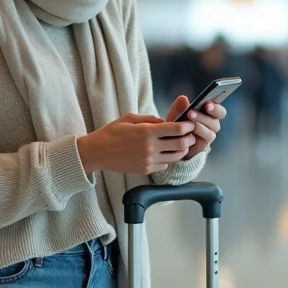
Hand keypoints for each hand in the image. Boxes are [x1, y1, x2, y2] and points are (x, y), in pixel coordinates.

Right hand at [76, 114, 195, 175]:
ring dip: (181, 150)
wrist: (97, 152)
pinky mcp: (145, 170)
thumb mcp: (130, 118)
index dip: (187, 126)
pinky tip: (164, 153)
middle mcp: (150, 147)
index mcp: (147, 131)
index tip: (190, 124)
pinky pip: (164, 165)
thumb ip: (150, 119)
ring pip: (175, 157)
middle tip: (190, 135)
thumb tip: (165, 122)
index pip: (177, 129)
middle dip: (189, 139)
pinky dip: (168, 159)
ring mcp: (148, 160)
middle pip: (181, 145)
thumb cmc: (112, 132)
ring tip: (179, 145)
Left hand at [166, 95, 225, 157]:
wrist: (172, 140)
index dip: (216, 108)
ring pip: (210, 134)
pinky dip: (195, 138)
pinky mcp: (202, 147)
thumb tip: (183, 98)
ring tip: (187, 123)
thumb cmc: (178, 123)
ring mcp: (208, 137)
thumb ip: (179, 106)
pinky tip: (187, 134)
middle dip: (204, 117)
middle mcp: (212, 126)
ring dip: (199, 127)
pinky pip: (203, 143)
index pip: (220, 112)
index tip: (207, 104)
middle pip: (215, 123)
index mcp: (210, 115)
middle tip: (190, 113)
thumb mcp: (176, 113)